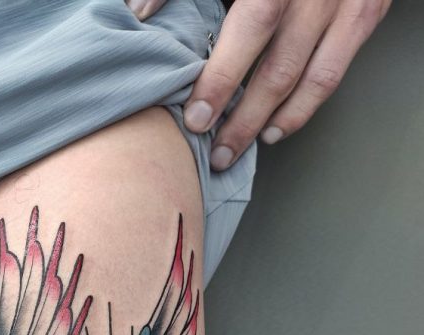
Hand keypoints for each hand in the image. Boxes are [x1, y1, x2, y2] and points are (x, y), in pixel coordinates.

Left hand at [126, 0, 390, 169]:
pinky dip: (303, 107)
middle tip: (215, 152)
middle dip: (243, 117)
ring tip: (237, 148)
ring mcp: (344, 2)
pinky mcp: (365, 13)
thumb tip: (138, 11)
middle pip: (278, 67)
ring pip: (307, 78)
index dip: (221, 77)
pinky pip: (333, 73)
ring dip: (270, 121)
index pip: (250, 28)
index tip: (197, 118)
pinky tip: (275, 128)